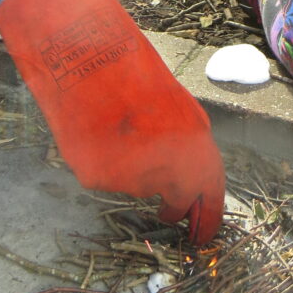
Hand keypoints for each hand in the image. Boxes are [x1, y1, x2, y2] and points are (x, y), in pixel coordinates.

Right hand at [0, 0, 224, 244]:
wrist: (82, 55)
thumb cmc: (132, 70)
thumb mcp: (176, 103)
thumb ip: (188, 142)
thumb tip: (193, 176)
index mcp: (195, 143)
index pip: (209, 195)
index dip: (208, 219)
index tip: (203, 237)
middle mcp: (166, 166)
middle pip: (174, 201)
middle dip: (172, 207)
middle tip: (167, 211)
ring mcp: (129, 176)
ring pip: (137, 186)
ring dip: (135, 171)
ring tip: (121, 132)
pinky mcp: (95, 178)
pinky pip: (107, 178)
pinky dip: (107, 163)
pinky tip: (99, 134)